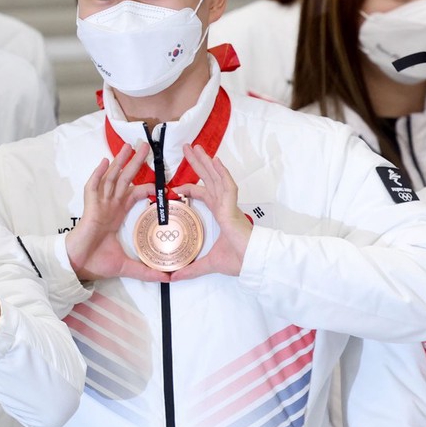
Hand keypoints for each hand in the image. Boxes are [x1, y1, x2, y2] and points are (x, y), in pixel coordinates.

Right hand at [66, 142, 170, 283]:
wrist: (79, 265)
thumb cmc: (97, 261)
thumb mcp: (128, 266)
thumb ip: (147, 271)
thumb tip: (167, 279)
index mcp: (117, 214)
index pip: (134, 193)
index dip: (147, 185)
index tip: (162, 180)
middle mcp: (109, 205)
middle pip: (124, 178)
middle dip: (134, 162)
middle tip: (145, 146)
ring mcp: (99, 204)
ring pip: (111, 178)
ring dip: (119, 161)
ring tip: (128, 146)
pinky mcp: (90, 207)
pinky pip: (93, 187)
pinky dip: (98, 174)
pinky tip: (105, 162)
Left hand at [170, 143, 251, 280]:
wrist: (252, 264)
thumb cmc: (238, 260)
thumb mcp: (208, 264)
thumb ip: (191, 270)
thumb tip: (173, 278)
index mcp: (221, 214)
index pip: (204, 195)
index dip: (191, 188)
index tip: (176, 187)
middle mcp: (224, 206)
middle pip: (209, 179)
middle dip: (198, 164)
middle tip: (186, 148)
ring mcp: (229, 205)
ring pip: (217, 178)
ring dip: (206, 162)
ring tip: (195, 147)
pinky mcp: (233, 208)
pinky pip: (228, 187)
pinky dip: (222, 173)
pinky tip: (215, 161)